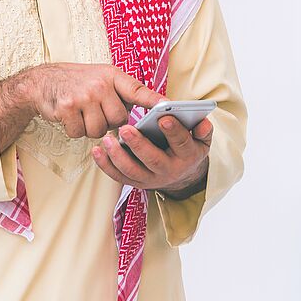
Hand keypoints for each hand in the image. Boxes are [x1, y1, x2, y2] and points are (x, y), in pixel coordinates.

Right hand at [0, 63, 165, 150]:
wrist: (42, 81)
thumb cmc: (78, 83)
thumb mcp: (103, 78)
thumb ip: (123, 92)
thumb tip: (149, 110)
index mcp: (112, 76)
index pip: (138, 90)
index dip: (153, 101)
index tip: (168, 106)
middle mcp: (100, 84)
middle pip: (119, 120)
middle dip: (109, 122)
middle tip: (96, 111)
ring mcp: (83, 96)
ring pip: (100, 131)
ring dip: (91, 128)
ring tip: (82, 113)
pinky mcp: (67, 108)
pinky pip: (81, 133)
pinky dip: (75, 130)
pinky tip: (70, 116)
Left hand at [93, 115, 212, 198]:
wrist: (181, 175)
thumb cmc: (187, 149)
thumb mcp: (201, 140)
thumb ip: (203, 130)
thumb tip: (202, 122)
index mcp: (187, 157)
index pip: (182, 144)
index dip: (174, 131)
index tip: (164, 117)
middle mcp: (169, 171)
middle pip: (153, 160)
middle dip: (139, 144)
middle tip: (126, 128)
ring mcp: (150, 179)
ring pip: (132, 171)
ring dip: (117, 156)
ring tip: (107, 139)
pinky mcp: (135, 183)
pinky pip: (118, 176)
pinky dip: (105, 165)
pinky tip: (97, 150)